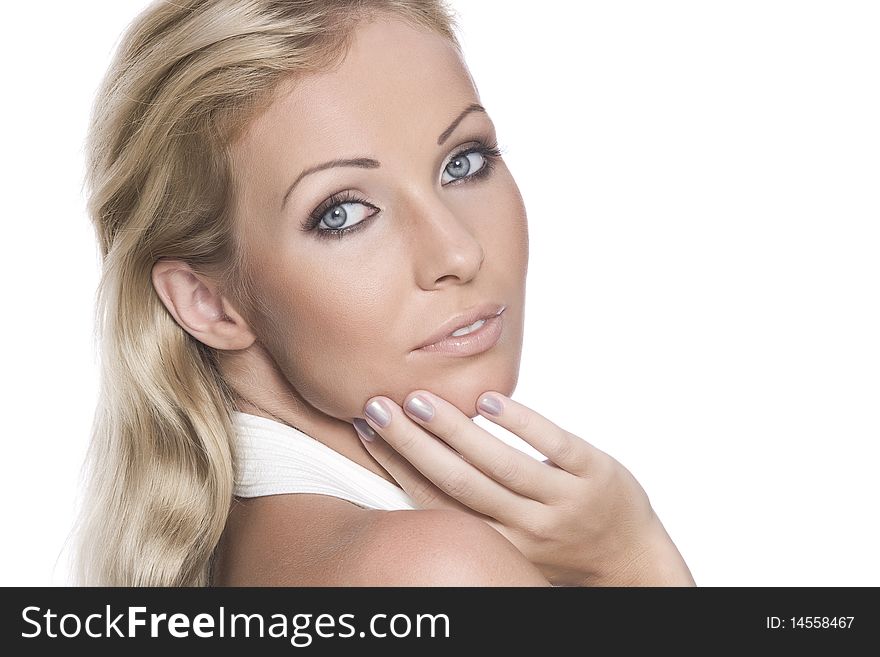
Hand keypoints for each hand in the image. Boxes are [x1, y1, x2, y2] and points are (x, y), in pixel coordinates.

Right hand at [353, 390, 694, 586]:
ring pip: (500, 467)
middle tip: (378, 405)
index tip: (367, 427)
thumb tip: (415, 465)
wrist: (633, 561)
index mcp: (498, 543)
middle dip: (413, 443)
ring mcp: (563, 503)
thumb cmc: (560, 545)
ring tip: (419, 399)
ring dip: (455, 431)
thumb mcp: (512, 539)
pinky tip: (490, 399)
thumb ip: (472, 510)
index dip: (397, 464)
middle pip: (459, 484)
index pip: (436, 504)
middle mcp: (527, 529)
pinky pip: (556, 448)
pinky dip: (522, 424)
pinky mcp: (596, 476)